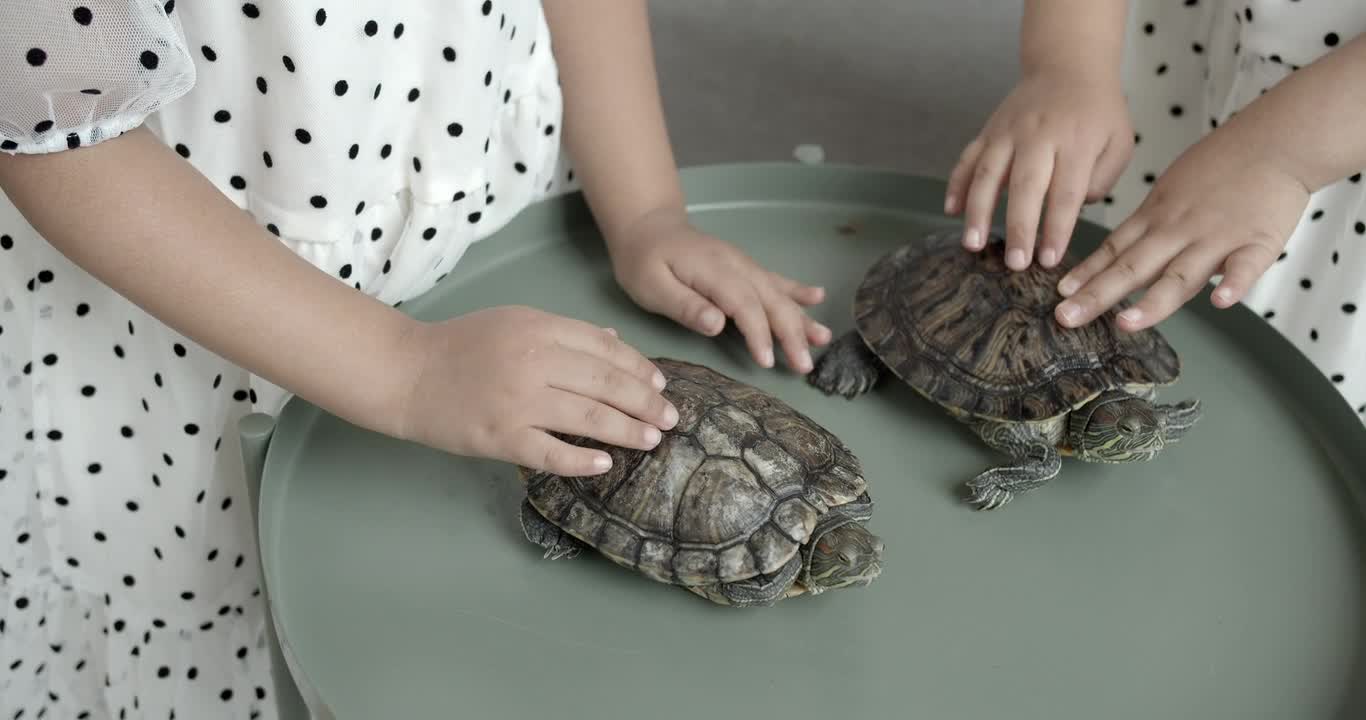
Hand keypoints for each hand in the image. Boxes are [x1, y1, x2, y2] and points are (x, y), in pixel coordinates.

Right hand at [395, 306, 678, 476]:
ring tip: (651, 440)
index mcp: (538, 328)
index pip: (604, 348)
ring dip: (627, 431)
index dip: (639, 368)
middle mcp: (532, 362)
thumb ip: (565, 333)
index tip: (660, 384)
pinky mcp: (501, 438)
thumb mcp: (515, 322)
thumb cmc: (461, 346)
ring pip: (588, 418)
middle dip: (645, 402)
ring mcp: (517, 402)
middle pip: (605, 383)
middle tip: (671, 419)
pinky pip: (552, 453)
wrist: (406, 373)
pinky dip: (582, 460)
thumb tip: (616, 344)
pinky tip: (605, 464)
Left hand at [606, 206, 831, 372]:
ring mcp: (743, 264)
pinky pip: (775, 279)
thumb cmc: (644, 259)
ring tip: (823, 339)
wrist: (647, 225)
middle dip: (792, 333)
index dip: (758, 333)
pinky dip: (797, 290)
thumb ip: (684, 305)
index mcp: (713, 270)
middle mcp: (736, 265)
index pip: (744, 304)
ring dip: (802, 317)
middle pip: (770, 300)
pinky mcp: (744, 267)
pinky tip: (818, 298)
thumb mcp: (651, 285)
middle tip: (804, 365)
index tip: (767, 361)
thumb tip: (717, 325)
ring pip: (779, 292)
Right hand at [946, 67, 1133, 269]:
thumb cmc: (1097, 113)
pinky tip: (951, 210)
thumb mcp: (1119, 142)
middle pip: (1026, 186)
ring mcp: (1008, 133)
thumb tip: (1074, 207)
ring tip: (973, 244)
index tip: (1049, 259)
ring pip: (988, 173)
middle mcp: (1039, 136)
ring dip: (978, 211)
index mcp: (1076, 142)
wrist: (1068, 66)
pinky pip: (967, 159)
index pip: (1066, 193)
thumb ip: (1102, 179)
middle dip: (1019, 226)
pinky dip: (956, 184)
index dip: (1056, 228)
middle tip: (1015, 263)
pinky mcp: (989, 131)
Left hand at [1053, 128, 1309, 331]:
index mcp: (1156, 219)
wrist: (1274, 141)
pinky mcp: (1258, 242)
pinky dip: (1235, 283)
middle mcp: (1179, 231)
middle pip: (1133, 267)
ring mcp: (1217, 238)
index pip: (1114, 251)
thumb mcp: (1169, 192)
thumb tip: (1115, 259)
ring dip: (1153, 301)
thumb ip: (1146, 228)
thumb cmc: (1221, 168)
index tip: (1059, 294)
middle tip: (1066, 317)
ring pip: (1180, 275)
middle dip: (1097, 295)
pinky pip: (1246, 266)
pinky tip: (1220, 302)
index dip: (1086, 274)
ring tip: (1126, 323)